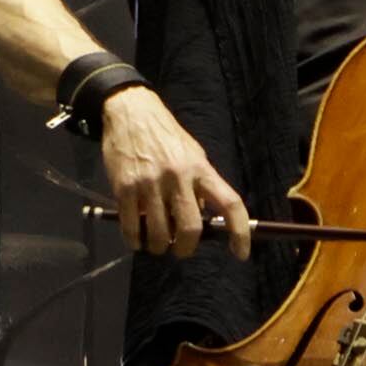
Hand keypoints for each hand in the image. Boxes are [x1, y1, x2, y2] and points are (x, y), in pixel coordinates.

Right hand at [100, 86, 251, 259]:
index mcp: (201, 169)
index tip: (241, 253)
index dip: (240, 231)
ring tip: (157, 243)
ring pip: (160, 234)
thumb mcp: (193, 155)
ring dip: (159, 247)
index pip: (230, 204)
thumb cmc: (167, 137)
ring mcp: (150, 183)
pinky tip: (137, 239)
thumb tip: (202, 221)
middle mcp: (179, 177)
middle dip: (187, 248)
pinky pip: (132, 228)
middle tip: (181, 249)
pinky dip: (135, 241)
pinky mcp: (125, 188)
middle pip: (191, 228)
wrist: (132, 113)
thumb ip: (199, 186)